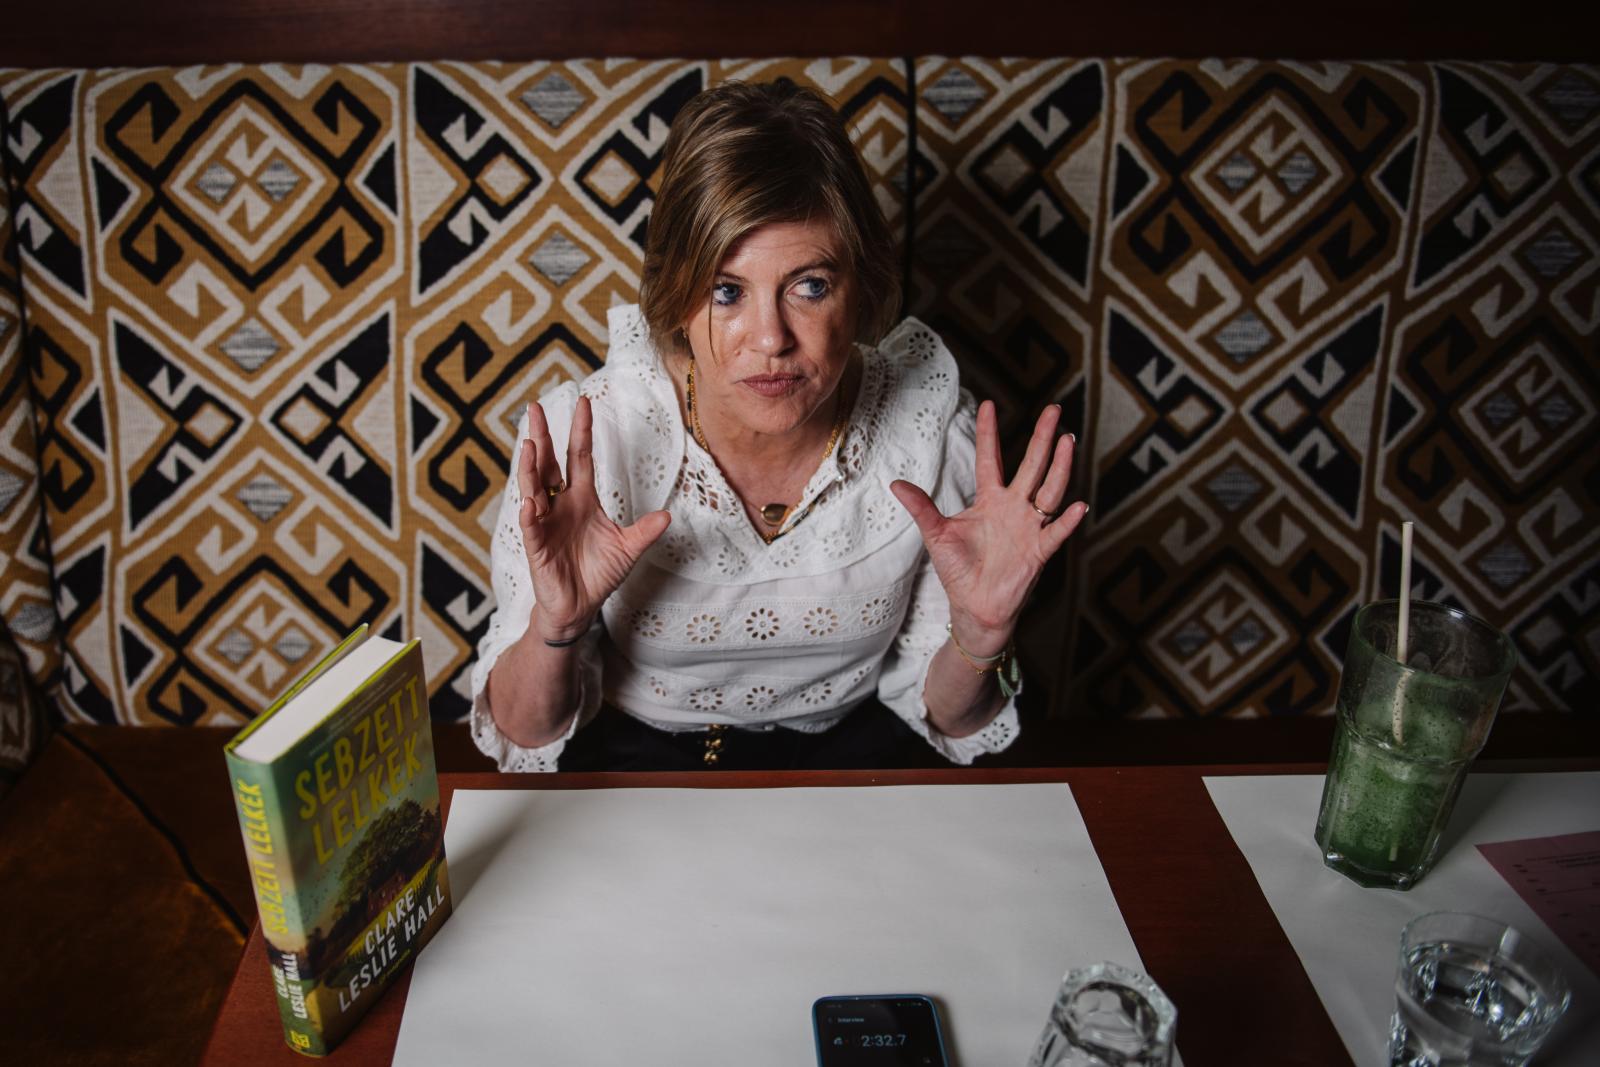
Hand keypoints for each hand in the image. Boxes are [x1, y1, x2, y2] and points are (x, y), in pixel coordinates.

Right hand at [517, 395, 670, 641]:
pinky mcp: (537, 548)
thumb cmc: (599, 573)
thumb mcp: (627, 549)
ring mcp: (545, 524)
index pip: (580, 457)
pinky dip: (531, 515)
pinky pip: (532, 528)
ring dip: (531, 468)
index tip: (583, 402)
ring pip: (534, 489)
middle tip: (534, 408)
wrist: (580, 606)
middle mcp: (561, 505)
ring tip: (530, 445)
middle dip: (542, 436)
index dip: (581, 431)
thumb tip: (668, 516)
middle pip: (549, 464)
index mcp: (582, 499)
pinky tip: (530, 502)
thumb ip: (644, 531)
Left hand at [889, 400, 1086, 655]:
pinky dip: (1067, 521)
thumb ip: (921, 508)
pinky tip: (1077, 506)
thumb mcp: (936, 535)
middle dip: (1042, 438)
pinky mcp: (1037, 552)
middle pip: (1031, 465)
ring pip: (1049, 491)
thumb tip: (895, 483)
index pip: (990, 458)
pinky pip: (1055, 533)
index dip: (989, 433)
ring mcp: (1029, 527)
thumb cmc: (958, 570)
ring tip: (1068, 442)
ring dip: (1060, 468)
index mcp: (989, 500)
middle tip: (1054, 409)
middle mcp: (1013, 507)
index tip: (989, 404)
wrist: (974, 607)